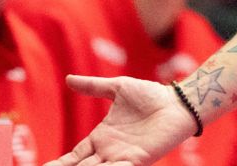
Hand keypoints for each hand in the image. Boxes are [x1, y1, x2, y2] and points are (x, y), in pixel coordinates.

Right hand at [44, 75, 196, 165]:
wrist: (177, 101)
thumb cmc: (151, 95)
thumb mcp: (117, 88)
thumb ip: (93, 87)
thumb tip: (68, 79)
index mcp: (101, 137)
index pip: (75, 156)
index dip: (60, 163)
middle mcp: (109, 151)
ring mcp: (122, 157)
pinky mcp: (137, 159)